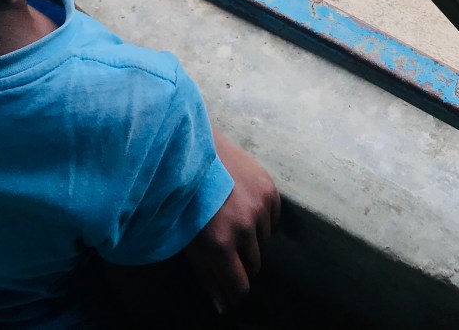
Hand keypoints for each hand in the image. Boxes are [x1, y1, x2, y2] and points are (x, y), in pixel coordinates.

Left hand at [184, 130, 279, 311]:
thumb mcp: (188, 240)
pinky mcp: (270, 190)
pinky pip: (273, 219)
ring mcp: (260, 208)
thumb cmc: (185, 199)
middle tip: (228, 249)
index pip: (240, 286)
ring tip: (232, 219)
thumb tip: (222, 306)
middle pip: (255, 265)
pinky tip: (244, 205)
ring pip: (264, 241)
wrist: (195, 152)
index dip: (235, 291)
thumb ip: (207, 275)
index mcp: (220, 245)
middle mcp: (244, 229)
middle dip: (242, 263)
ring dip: (251, 238)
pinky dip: (262, 218)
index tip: (231, 289)